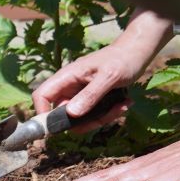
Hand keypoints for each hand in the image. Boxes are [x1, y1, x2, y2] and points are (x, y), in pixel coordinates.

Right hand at [32, 10, 171, 130]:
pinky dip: (109, 113)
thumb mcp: (108, 77)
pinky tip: (125, 103)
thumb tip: (71, 114)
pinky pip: (94, 115)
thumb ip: (90, 95)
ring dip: (102, 118)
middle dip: (84, 121)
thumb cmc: (122, 60)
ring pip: (81, 118)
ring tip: (123, 106)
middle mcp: (70, 87)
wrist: (137, 52)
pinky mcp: (92, 99)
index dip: (43, 113)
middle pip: (63, 114)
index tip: (59, 127)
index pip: (42, 96)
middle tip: (106, 117)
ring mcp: (81, 94)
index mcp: (67, 76)